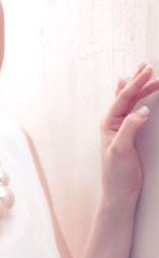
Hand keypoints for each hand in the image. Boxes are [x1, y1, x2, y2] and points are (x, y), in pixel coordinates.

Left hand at [100, 63, 158, 206]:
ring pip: (129, 101)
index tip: (149, 71)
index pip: (124, 98)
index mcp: (109, 122)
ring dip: (139, 87)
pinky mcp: (126, 133)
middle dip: (138, 80)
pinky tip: (134, 92)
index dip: (136, 84)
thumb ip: (130, 128)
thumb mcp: (122, 150)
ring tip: (147, 74)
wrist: (118, 191)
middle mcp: (112, 121)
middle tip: (149, 66)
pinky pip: (130, 109)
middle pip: (126, 96)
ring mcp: (119, 127)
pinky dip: (134, 98)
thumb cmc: (117, 173)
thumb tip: (143, 110)